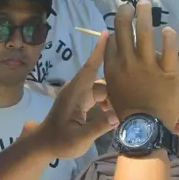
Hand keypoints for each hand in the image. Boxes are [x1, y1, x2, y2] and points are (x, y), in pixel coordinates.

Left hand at [24, 32, 115, 158]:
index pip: (90, 68)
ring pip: (100, 89)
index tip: (107, 33)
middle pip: (101, 81)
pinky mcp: (79, 102)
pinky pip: (97, 96)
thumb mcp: (80, 138)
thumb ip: (99, 126)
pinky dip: (107, 101)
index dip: (99, 51)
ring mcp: (78, 96)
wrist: (43, 146)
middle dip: (116, 83)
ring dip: (112, 96)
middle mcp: (77, 90)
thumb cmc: (59, 141)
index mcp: (75, 93)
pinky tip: (116, 112)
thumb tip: (118, 116)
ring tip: (127, 105)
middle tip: (135, 86)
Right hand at [103, 0, 178, 127]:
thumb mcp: (112, 94)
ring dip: (144, 14)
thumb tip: (111, 69)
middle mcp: (127, 62)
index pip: (111, 41)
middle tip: (128, 5)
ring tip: (144, 2)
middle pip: (122, 29)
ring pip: (144, 32)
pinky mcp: (168, 71)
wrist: (145, 129)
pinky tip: (168, 29)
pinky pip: (168, 48)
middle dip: (124, 13)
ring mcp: (147, 65)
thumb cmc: (127, 114)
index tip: (119, 22)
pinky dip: (168, 36)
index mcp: (112, 68)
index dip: (114, 29)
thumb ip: (112, 78)